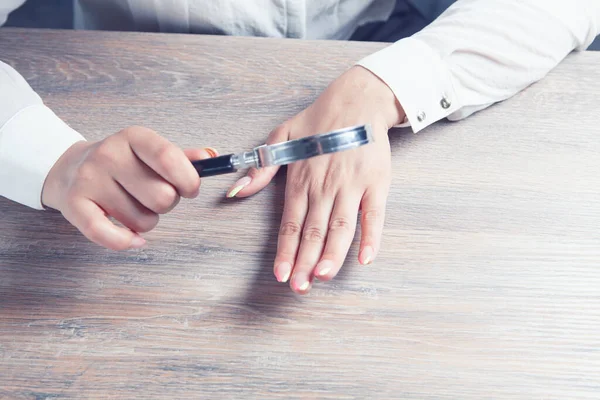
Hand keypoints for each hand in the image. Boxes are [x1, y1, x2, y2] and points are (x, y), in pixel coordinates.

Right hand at [42, 126, 216, 249]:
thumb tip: (210, 157)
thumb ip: (182, 157)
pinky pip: (109, 235)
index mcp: (134, 137)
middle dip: (168, 203)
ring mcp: (90, 179)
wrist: (69, 168)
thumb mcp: (150, 153)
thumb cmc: (122, 164)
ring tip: (133, 207)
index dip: (188, 180)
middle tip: (154, 197)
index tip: (190, 189)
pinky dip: (127, 241)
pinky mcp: (74, 205)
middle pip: (163, 196)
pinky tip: (133, 239)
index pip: (169, 158)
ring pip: (144, 221)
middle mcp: (109, 155)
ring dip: (147, 221)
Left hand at [227, 66, 404, 293]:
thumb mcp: (281, 136)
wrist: (358, 100)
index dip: (285, 251)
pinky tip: (366, 259)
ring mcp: (352, 185)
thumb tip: (235, 191)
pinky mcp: (377, 183)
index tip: (279, 274)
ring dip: (332, 254)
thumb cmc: (319, 120)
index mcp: (301, 179)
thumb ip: (261, 167)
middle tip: (299, 287)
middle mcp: (325, 186)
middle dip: (305, 262)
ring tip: (323, 277)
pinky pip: (375, 215)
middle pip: (314, 231)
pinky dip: (372, 237)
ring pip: (340, 227)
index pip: (290, 223)